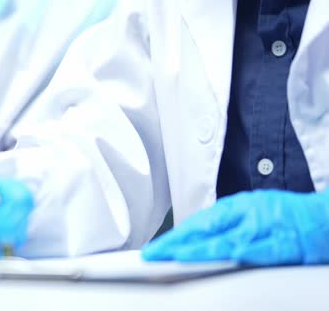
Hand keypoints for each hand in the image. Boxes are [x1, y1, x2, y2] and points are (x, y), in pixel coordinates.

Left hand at [142, 189, 328, 265]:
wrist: (326, 217)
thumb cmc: (290, 216)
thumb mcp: (254, 213)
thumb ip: (228, 225)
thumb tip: (197, 238)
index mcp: (240, 206)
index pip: (200, 222)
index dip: (176, 235)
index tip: (156, 247)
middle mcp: (248, 214)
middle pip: (205, 229)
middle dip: (177, 243)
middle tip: (153, 253)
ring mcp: (264, 228)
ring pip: (224, 240)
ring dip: (196, 249)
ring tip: (172, 257)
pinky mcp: (281, 244)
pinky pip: (252, 251)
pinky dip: (232, 254)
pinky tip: (213, 258)